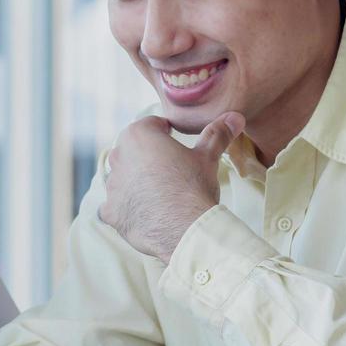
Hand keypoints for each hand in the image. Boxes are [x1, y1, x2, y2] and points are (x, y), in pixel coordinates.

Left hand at [98, 112, 244, 261]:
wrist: (184, 228)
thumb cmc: (194, 186)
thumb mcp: (208, 157)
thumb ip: (217, 134)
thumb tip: (235, 117)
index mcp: (138, 135)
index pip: (151, 125)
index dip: (165, 133)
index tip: (175, 143)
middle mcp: (118, 156)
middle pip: (132, 149)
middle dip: (146, 156)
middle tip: (168, 168)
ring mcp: (112, 185)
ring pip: (121, 177)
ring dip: (134, 181)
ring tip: (158, 192)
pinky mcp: (110, 211)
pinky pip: (113, 206)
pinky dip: (124, 208)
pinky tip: (141, 213)